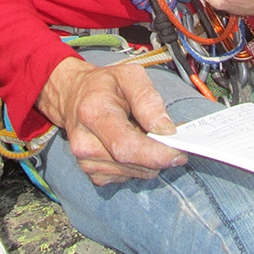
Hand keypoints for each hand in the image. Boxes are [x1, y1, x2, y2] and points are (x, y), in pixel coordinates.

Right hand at [36, 55, 187, 185]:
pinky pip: (129, 177)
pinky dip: (140, 164)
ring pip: (135, 172)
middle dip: (159, 154)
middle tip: (174, 139)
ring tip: (146, 134)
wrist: (75, 96)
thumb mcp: (129, 76)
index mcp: (93, 112)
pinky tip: (135, 145)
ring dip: (150, 158)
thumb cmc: (104, 85)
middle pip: (132, 163)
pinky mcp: (94, 175)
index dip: (155, 153)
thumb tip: (166, 130)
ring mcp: (87, 162)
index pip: (125, 145)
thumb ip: (148, 99)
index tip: (179, 152)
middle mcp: (85, 142)